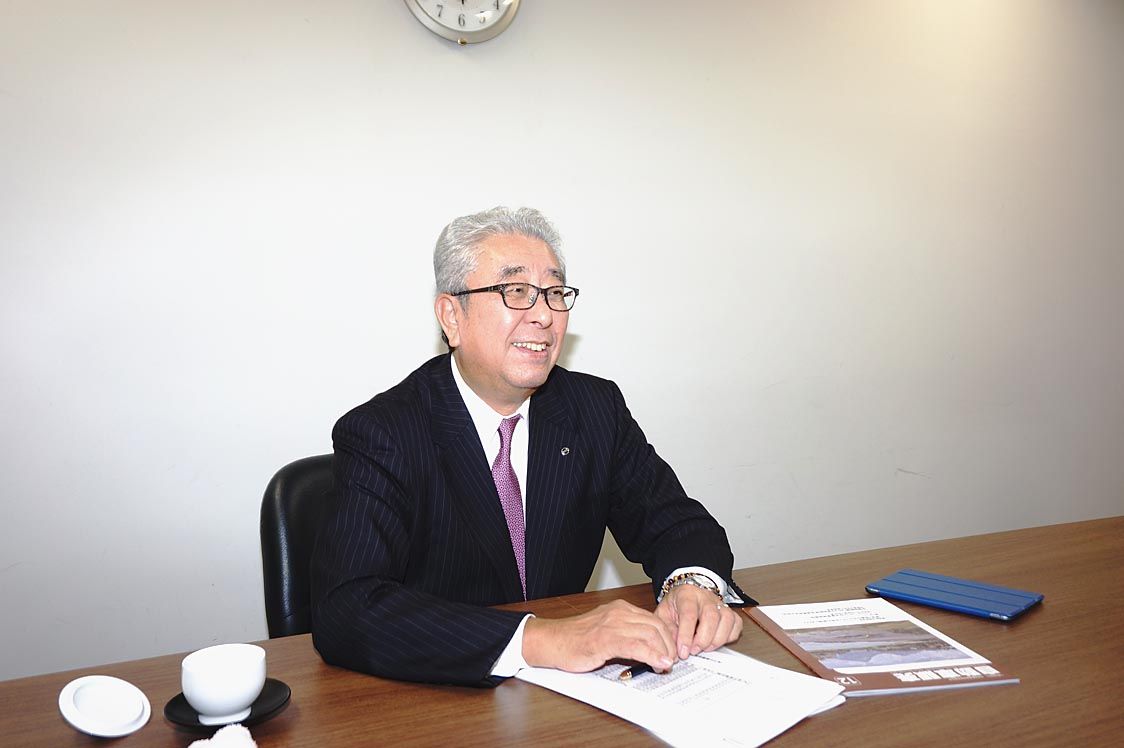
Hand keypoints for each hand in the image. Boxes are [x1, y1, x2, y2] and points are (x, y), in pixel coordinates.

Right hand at [522, 599, 676, 672]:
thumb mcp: (605, 631)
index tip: (670, 651)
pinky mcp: (605, 639)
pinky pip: (636, 646)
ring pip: (650, 634)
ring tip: (666, 666)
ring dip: (663, 652)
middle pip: (656, 626)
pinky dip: (652, 656)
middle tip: (671, 662)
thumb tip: (647, 649)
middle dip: (668, 645)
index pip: (654, 619)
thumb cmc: (574, 639)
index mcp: (620, 609)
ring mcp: (612, 624)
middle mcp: (618, 613)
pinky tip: (658, 664)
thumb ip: (625, 635)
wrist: (551, 641)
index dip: (667, 637)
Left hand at [655, 584, 742, 660]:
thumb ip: (667, 630)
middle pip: (711, 616)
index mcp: (686, 595)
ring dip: (717, 639)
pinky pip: (736, 623)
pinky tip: (717, 642)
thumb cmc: (675, 605)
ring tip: (705, 648)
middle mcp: (705, 597)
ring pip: (727, 619)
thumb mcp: (663, 615)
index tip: (683, 651)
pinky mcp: (729, 611)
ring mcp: (719, 603)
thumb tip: (673, 648)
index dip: (686, 636)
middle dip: (703, 639)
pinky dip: (729, 636)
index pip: (689, 614)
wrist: (686, 596)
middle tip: (694, 651)